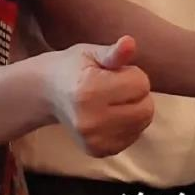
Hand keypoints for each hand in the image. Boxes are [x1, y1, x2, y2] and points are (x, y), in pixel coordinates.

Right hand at [45, 35, 153, 156]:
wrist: (48, 93)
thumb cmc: (75, 67)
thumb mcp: (92, 53)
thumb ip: (113, 52)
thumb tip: (129, 43)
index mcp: (89, 91)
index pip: (141, 84)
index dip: (131, 74)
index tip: (113, 73)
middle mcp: (90, 121)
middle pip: (146, 108)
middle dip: (136, 93)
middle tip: (114, 87)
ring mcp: (93, 140)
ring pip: (142, 123)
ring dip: (134, 108)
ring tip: (111, 100)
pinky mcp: (98, 151)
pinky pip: (133, 136)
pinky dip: (128, 124)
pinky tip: (109, 115)